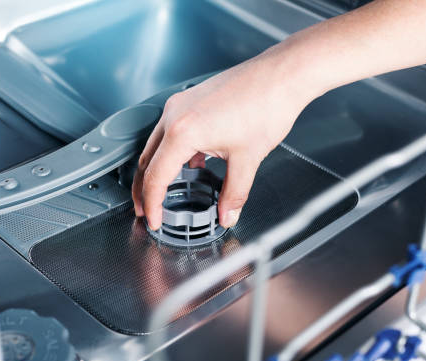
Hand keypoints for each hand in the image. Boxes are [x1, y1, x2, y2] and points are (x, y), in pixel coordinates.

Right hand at [132, 48, 311, 229]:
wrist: (282, 75)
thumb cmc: (267, 105)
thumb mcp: (248, 159)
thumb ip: (234, 193)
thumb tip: (228, 213)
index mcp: (183, 131)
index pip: (155, 177)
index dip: (152, 204)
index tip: (153, 220)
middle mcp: (175, 114)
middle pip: (147, 160)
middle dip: (144, 189)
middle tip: (146, 210)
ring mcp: (181, 104)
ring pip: (156, 144)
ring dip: (156, 170)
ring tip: (163, 192)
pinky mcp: (191, 99)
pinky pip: (171, 130)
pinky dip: (172, 151)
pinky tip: (189, 165)